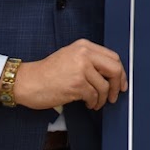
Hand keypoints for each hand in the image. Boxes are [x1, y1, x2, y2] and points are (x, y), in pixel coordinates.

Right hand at [11, 39, 126, 110]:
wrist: (27, 81)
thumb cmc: (47, 72)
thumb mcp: (69, 57)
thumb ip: (89, 60)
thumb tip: (111, 74)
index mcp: (84, 46)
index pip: (113, 57)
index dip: (120, 72)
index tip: (121, 82)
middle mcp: (84, 54)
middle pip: (114, 69)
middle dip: (118, 85)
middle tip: (115, 95)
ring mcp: (80, 69)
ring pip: (104, 86)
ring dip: (103, 98)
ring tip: (96, 102)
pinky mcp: (76, 84)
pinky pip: (94, 96)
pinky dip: (93, 103)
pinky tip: (88, 103)